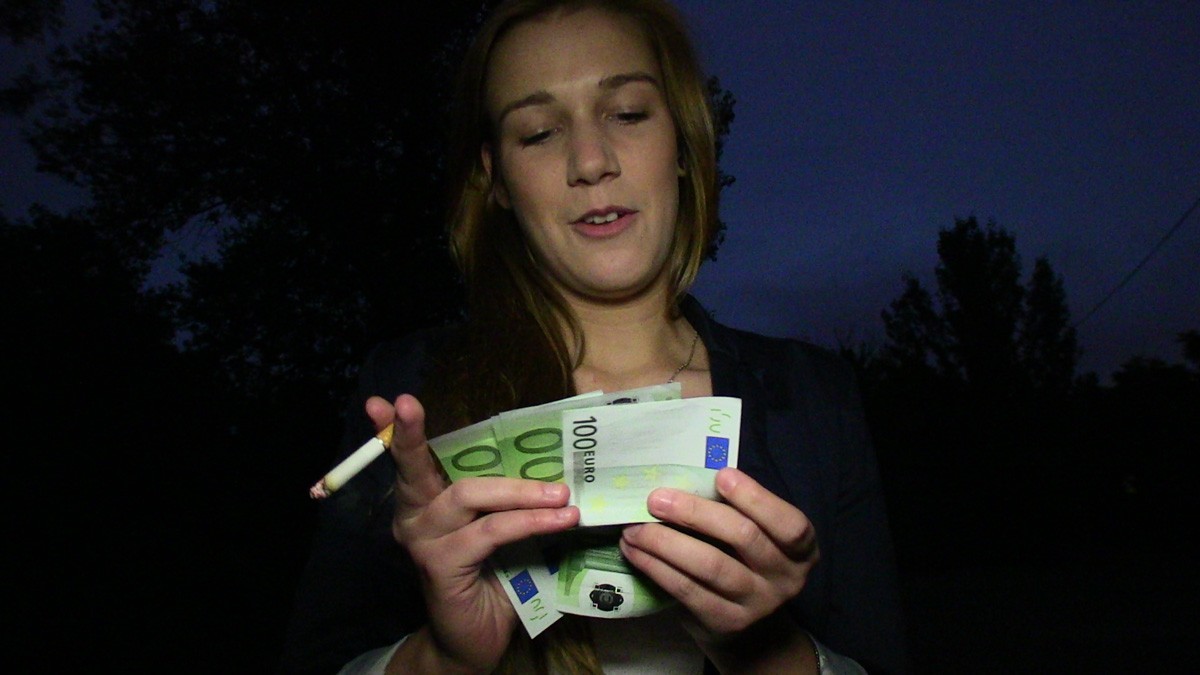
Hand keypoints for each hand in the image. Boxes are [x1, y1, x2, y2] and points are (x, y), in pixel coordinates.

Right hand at [368, 395, 579, 673]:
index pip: (413, 459)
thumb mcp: (499, 527)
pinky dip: (529, 522)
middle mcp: (414, 518)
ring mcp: (424, 543)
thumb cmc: (493, 577)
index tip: (386, 400)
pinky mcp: (442, 566)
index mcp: (426, 502)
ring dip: (521, 490)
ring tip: (562, 493)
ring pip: (468, 495)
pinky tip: (558, 521)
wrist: (478, 639)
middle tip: (408, 403)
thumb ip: (507, 497)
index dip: (397, 430)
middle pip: (416, 468)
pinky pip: (490, 532)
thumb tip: (556, 462)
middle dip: (410, 435)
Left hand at [618, 467, 818, 670]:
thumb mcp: (757, 533)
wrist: (751, 627)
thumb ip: (737, 509)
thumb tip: (685, 477)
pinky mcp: (724, 621)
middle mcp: (785, 578)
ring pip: (710, 566)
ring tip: (635, 528)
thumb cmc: (747, 559)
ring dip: (666, 542)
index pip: (789, 524)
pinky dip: (657, 568)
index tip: (721, 475)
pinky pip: (687, 590)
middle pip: (743, 537)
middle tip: (657, 499)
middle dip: (696, 513)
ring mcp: (756, 604)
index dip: (756, 498)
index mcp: (800, 549)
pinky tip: (636, 552)